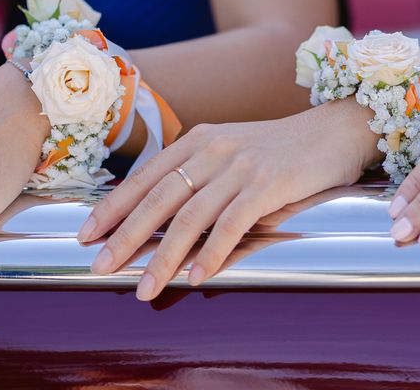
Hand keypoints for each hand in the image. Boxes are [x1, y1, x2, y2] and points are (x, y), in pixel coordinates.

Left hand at [78, 98, 379, 300]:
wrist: (332, 131)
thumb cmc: (275, 149)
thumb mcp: (227, 152)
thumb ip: (195, 175)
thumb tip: (159, 216)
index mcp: (196, 142)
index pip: (143, 178)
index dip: (112, 207)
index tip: (87, 234)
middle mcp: (211, 151)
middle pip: (157, 199)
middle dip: (125, 237)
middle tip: (100, 266)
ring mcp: (239, 167)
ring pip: (190, 217)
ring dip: (164, 257)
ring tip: (144, 288)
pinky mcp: (269, 184)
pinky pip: (232, 224)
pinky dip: (212, 253)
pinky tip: (197, 277)